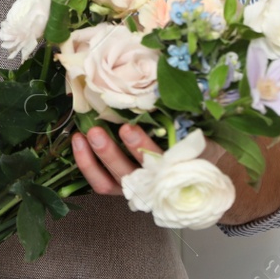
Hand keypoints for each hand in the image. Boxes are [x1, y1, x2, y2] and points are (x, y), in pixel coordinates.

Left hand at [72, 122, 279, 224]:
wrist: (201, 182)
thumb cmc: (200, 152)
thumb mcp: (203, 137)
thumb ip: (194, 122)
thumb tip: (185, 89)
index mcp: (181, 173)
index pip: (160, 164)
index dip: (142, 148)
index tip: (128, 127)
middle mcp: (157, 186)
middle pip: (131, 176)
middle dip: (113, 153)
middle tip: (98, 130)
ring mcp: (136, 189)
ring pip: (112, 182)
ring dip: (96, 158)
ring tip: (84, 133)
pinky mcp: (121, 187)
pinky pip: (100, 183)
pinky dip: (86, 164)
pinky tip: (76, 141)